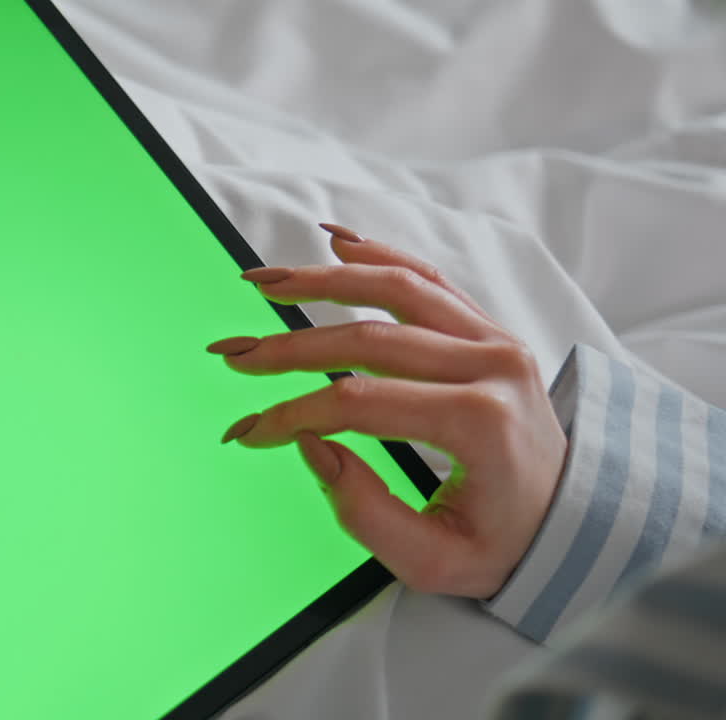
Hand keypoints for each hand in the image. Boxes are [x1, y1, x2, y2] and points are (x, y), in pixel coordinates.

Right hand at [209, 223, 567, 598]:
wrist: (573, 521)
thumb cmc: (504, 543)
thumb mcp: (434, 559)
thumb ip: (366, 512)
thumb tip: (311, 445)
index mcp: (481, 423)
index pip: (362, 404)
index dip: (296, 413)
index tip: (251, 430)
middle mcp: (493, 367)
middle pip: (370, 340)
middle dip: (290, 347)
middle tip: (234, 354)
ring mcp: (495, 339)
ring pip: (398, 289)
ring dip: (324, 280)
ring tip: (264, 282)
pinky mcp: (489, 329)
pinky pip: (430, 279)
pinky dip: (380, 256)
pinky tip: (336, 241)